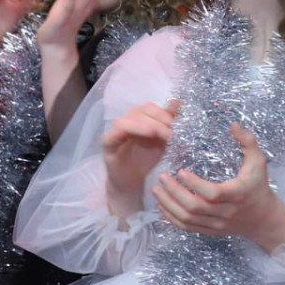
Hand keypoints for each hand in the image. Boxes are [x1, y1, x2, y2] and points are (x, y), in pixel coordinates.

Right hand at [103, 99, 179, 214]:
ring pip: (127, 119)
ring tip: (163, 135)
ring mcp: (115, 131)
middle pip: (139, 110)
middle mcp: (125, 122)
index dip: (162, 112)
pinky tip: (148, 134)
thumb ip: (168, 123)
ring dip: (148, 124)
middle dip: (158, 119)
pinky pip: (116, 132)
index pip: (149, 107)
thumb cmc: (145, 160)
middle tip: (171, 133)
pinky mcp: (108, 143)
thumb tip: (176, 102)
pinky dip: (132, 129)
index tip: (175, 123)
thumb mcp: (162, 141)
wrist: (131, 182)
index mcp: (138, 119)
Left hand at [153, 124, 284, 252]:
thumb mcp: (259, 163)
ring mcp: (217, 224)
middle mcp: (226, 212)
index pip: (213, 193)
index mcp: (238, 194)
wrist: (264, 220)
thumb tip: (233, 124)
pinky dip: (171, 217)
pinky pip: (187, 227)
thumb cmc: (258, 187)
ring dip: (168, 204)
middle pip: (195, 207)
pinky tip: (162, 204)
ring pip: (187, 219)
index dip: (194, 183)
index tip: (181, 171)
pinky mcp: (210, 231)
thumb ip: (248, 142)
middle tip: (162, 177)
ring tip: (156, 189)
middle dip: (174, 192)